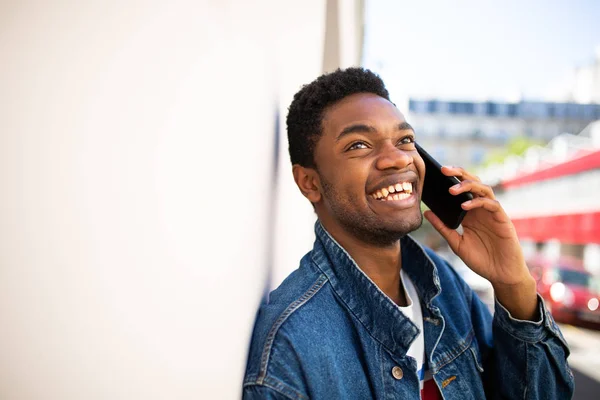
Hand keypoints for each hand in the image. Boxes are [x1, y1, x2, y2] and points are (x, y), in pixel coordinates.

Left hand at [423, 166, 538, 319]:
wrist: (501, 275)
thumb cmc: (481, 260)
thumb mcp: (456, 243)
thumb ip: (443, 227)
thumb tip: (427, 212)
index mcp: (469, 213)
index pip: (460, 190)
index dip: (450, 180)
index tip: (434, 174)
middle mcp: (481, 209)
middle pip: (472, 183)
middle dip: (459, 174)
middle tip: (443, 170)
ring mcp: (493, 213)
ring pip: (483, 189)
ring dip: (467, 186)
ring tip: (451, 189)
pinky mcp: (503, 219)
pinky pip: (492, 204)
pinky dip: (478, 203)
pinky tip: (464, 206)